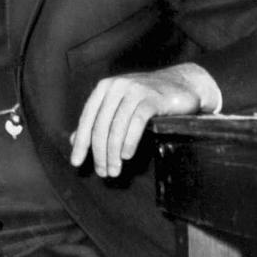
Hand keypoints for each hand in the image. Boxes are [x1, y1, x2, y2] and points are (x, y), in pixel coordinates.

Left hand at [70, 63, 218, 177]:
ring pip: (117, 127)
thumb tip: (73, 140)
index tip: (76, 162)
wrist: (183, 84)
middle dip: (99, 153)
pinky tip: (127, 155)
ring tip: (114, 170)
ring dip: (113, 153)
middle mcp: (116, 87)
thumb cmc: (148, 97)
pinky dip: (129, 141)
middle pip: (101, 126)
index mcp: (104, 88)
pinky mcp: (152, 98)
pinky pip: (136, 123)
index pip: (87, 119)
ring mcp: (134, 90)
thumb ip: (99, 121)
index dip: (80, 143)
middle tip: (103, 173)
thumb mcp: (120, 106)